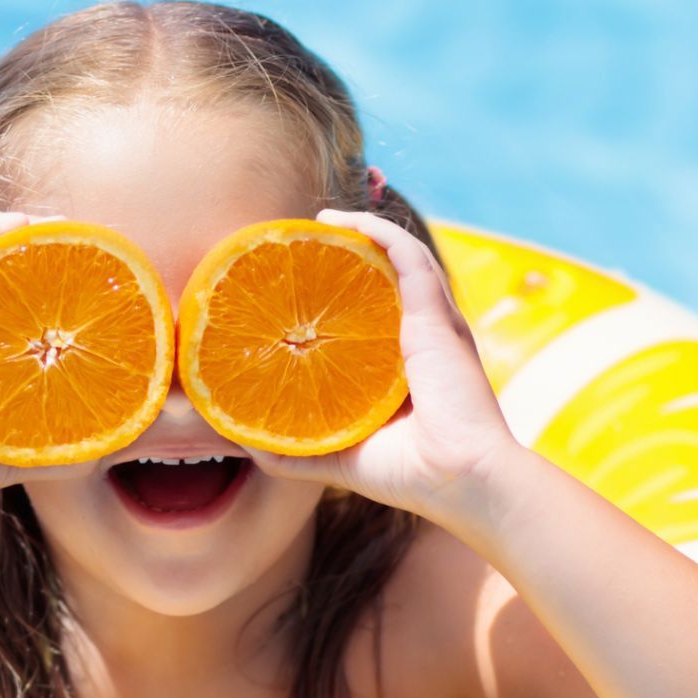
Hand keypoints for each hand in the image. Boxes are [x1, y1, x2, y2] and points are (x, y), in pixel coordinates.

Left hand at [243, 209, 522, 523]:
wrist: (458, 478)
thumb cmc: (409, 475)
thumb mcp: (338, 459)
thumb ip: (292, 450)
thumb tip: (239, 440)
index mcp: (405, 368)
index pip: (375, 316)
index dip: (344, 296)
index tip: (303, 287)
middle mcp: (423, 338)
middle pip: (386, 279)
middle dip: (351, 254)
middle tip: (307, 244)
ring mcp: (433, 324)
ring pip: (398, 257)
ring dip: (362, 230)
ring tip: (323, 220)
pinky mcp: (435, 317)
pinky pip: (407, 256)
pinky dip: (379, 231)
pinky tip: (346, 219)